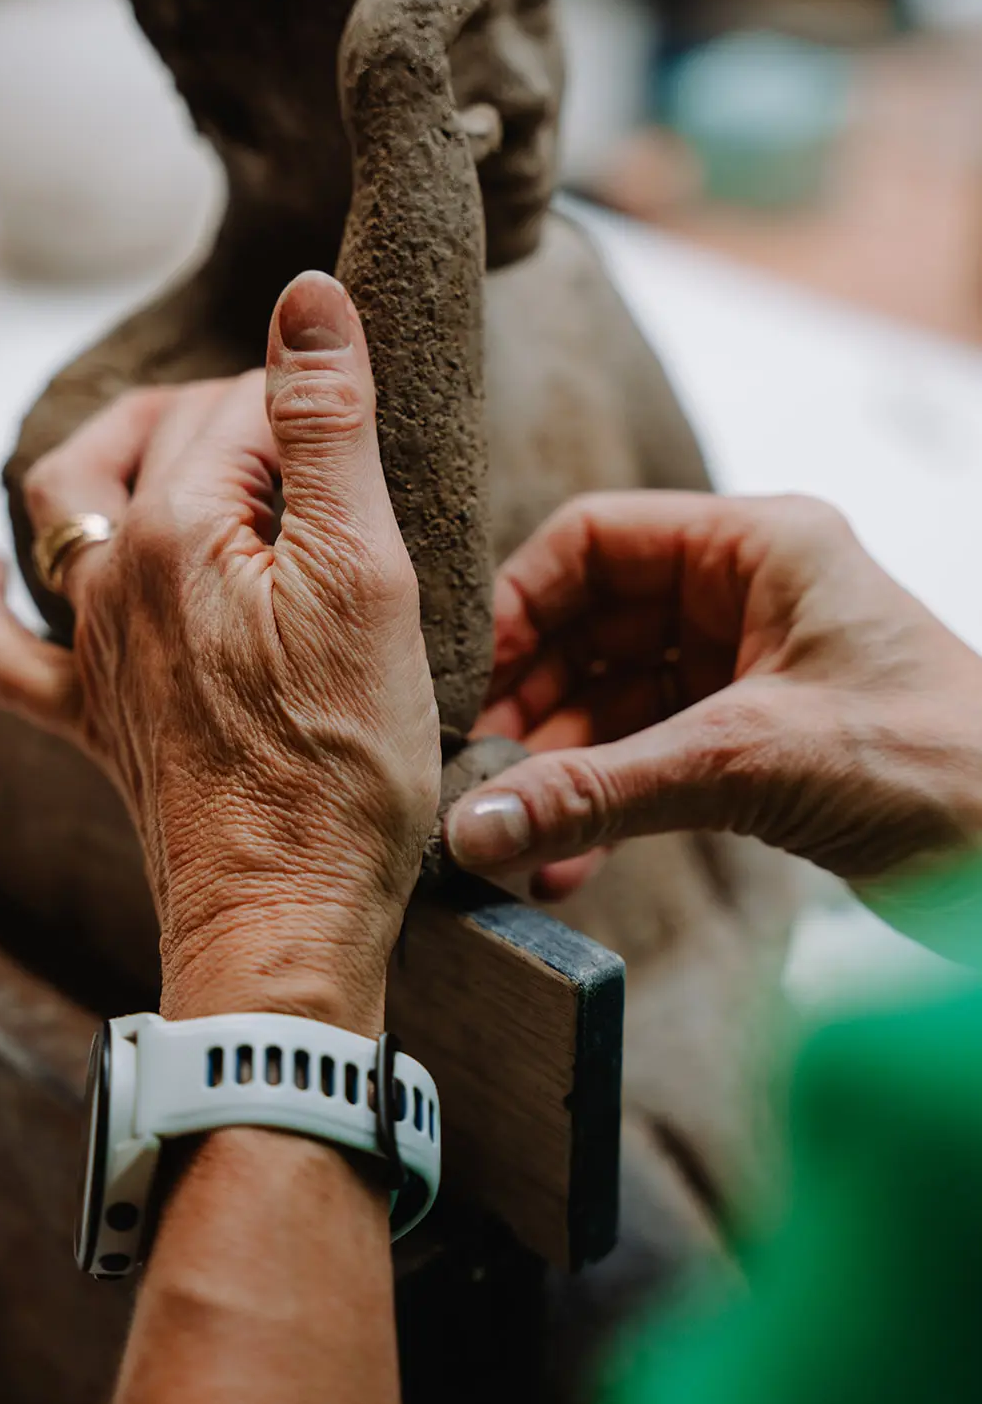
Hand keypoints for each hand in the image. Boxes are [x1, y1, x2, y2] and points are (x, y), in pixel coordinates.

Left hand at [0, 272, 440, 1034]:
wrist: (286, 912)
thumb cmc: (342, 759)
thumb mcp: (364, 575)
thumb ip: (328, 426)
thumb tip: (305, 298)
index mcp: (180, 531)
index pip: (240, 412)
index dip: (310, 403)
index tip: (367, 428)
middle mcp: (115, 580)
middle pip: (161, 448)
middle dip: (236, 417)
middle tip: (311, 432)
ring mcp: (94, 653)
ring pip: (66, 513)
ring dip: (111, 454)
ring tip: (163, 431)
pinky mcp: (95, 720)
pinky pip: (8, 650)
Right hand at [446, 492, 981, 887]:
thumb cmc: (938, 763)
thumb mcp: (746, 764)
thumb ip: (600, 792)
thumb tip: (478, 824)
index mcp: (758, 547)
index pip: (598, 540)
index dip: (522, 603)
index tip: (469, 679)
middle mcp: (746, 597)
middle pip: (594, 626)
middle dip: (533, 702)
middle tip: (479, 768)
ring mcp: (746, 672)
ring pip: (614, 702)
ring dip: (562, 768)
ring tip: (511, 829)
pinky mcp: (750, 744)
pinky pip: (649, 760)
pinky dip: (606, 805)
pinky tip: (567, 863)